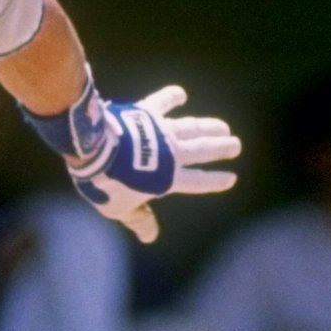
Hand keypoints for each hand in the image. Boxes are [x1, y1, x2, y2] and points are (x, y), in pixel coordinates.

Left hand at [35, 81, 240, 244]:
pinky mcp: (146, 113)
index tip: (231, 178)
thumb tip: (151, 236)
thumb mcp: (121, 209)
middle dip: (220, 148)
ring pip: (192, 127)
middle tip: (236, 145)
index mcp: (167, 178)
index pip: (197, 181)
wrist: (94, 151)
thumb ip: (139, 220)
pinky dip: (171, 97)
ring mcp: (160, 130)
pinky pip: (162, 102)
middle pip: (202, 150)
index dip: (215, 180)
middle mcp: (170, 152)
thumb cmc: (106, 184)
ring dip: (209, 127)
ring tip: (224, 128)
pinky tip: (181, 94)